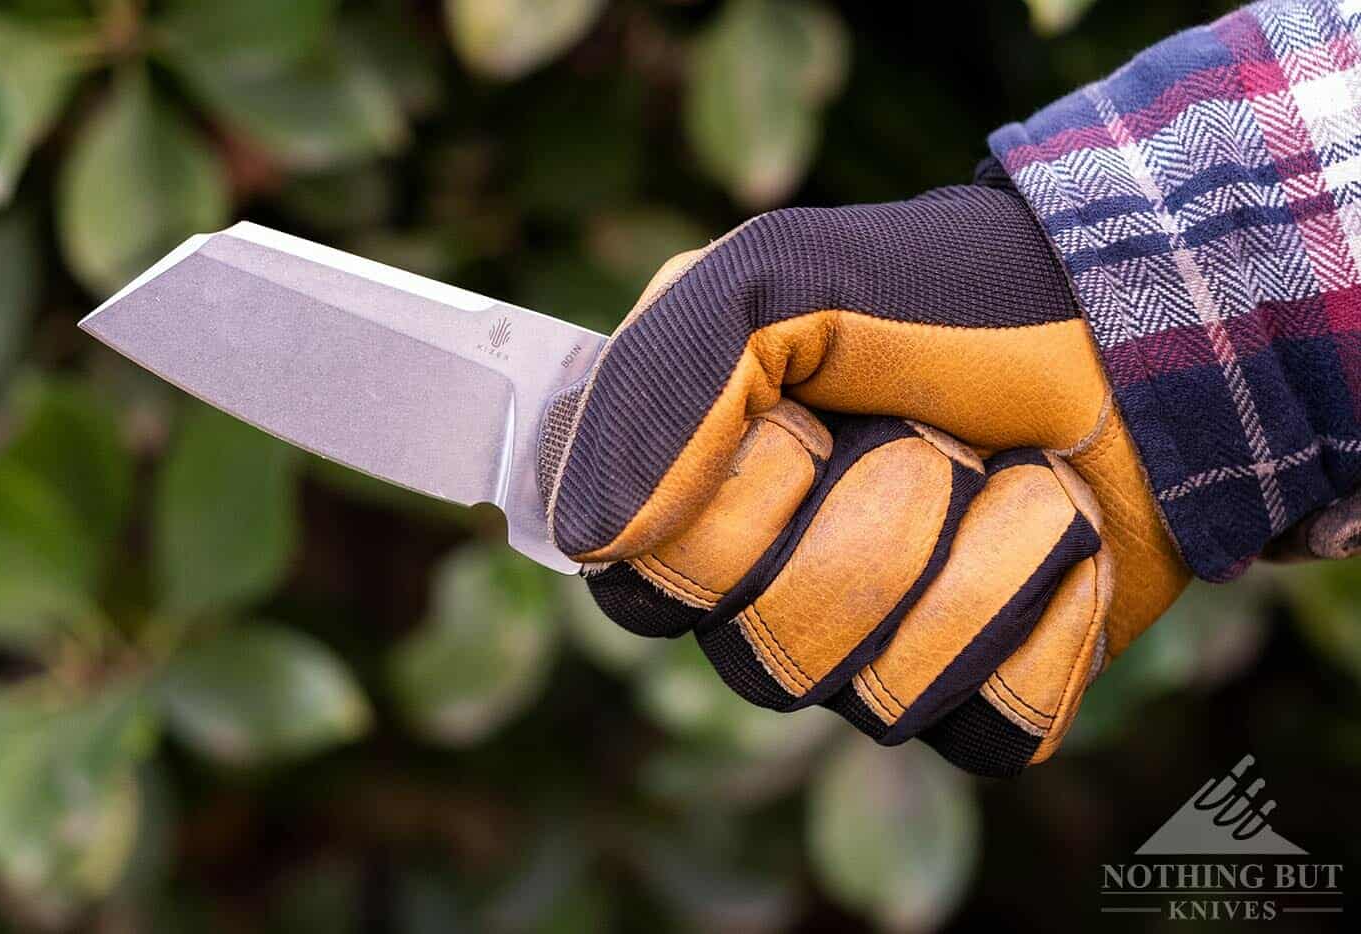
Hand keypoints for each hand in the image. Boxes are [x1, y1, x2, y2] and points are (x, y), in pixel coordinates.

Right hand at [541, 182, 1190, 774]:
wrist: (1133, 325)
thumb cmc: (943, 296)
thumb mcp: (775, 282)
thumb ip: (657, 386)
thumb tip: (590, 539)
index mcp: (705, 502)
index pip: (639, 593)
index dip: (719, 529)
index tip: (797, 432)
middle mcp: (777, 591)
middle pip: (767, 657)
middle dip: (871, 521)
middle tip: (927, 436)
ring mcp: (884, 648)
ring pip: (879, 696)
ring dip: (972, 554)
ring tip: (1008, 473)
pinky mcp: (989, 690)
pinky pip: (987, 725)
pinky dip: (1042, 614)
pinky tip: (1060, 535)